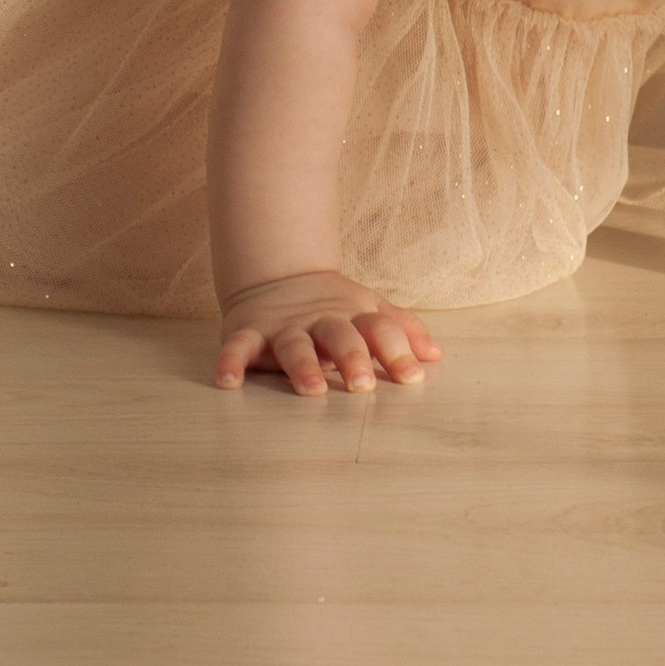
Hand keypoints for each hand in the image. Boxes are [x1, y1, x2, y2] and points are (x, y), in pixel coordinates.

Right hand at [215, 269, 439, 394]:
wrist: (278, 275)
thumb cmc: (333, 307)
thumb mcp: (369, 311)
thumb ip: (402, 330)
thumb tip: (436, 356)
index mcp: (354, 316)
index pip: (380, 329)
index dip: (397, 351)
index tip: (412, 377)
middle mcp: (321, 320)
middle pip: (340, 335)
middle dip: (352, 358)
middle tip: (363, 385)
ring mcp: (284, 327)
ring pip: (295, 345)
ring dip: (302, 367)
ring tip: (311, 390)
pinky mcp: (249, 332)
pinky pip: (238, 347)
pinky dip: (231, 360)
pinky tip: (228, 380)